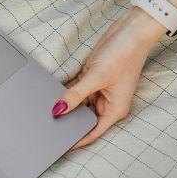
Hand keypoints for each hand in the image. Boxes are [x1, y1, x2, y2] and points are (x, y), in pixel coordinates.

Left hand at [53, 7, 165, 148]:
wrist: (130, 30)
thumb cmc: (125, 54)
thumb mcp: (97, 77)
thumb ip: (76, 95)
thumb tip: (58, 110)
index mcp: (114, 109)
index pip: (92, 132)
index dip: (76, 141)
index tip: (60, 146)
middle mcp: (107, 103)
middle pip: (83, 119)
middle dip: (68, 122)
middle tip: (47, 127)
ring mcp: (98, 91)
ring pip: (77, 104)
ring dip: (65, 105)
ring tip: (46, 111)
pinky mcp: (91, 79)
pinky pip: (75, 91)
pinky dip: (65, 92)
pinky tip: (52, 94)